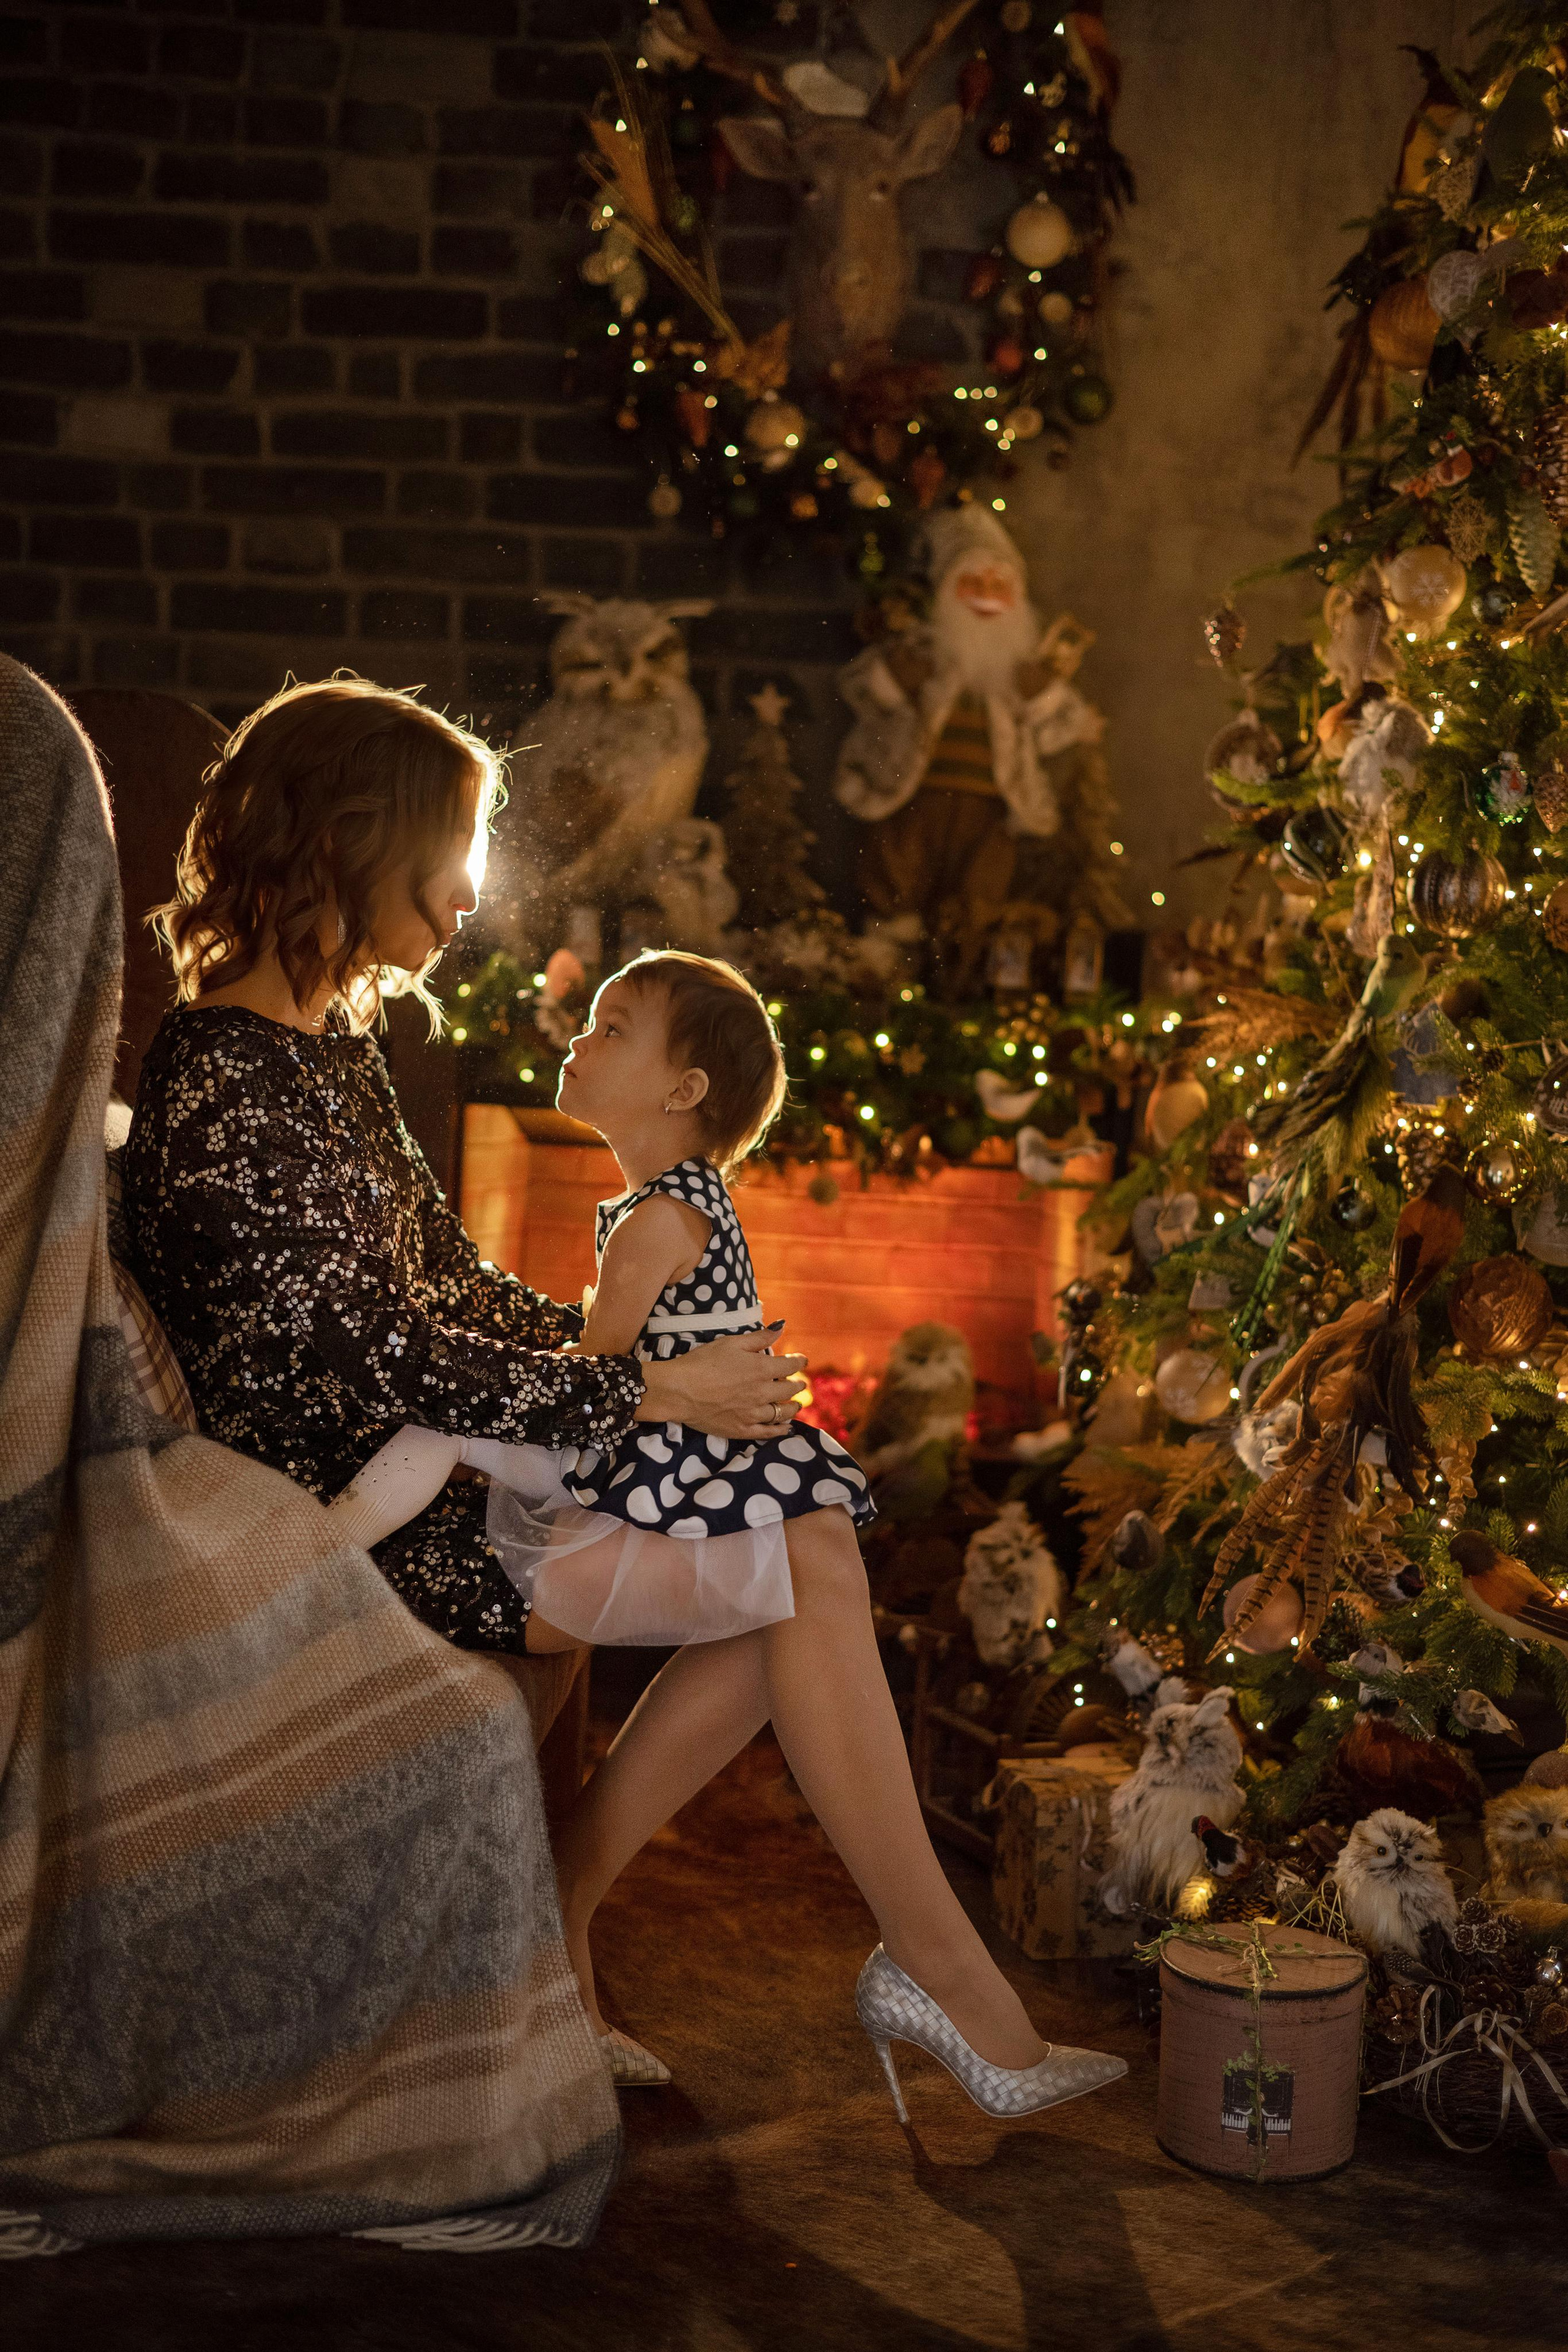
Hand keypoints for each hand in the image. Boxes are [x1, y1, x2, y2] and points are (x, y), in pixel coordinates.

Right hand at [635, 1323, 806, 1440]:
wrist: (679, 1390)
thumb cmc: (702, 1362)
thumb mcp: (731, 1343)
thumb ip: (758, 1338)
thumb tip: (780, 1328)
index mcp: (760, 1368)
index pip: (790, 1365)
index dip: (798, 1361)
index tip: (801, 1360)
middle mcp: (762, 1392)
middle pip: (789, 1390)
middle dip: (797, 1385)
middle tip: (800, 1384)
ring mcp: (753, 1413)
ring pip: (782, 1412)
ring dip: (792, 1407)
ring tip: (795, 1405)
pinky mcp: (742, 1429)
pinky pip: (768, 1432)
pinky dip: (780, 1430)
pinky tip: (786, 1428)